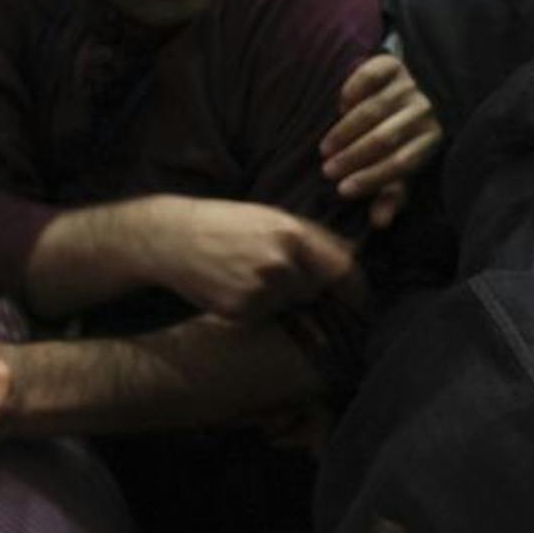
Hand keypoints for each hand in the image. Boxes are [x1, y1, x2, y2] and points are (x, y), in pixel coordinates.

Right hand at [144, 197, 360, 319]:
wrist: (172, 238)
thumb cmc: (228, 223)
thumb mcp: (273, 218)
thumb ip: (315, 238)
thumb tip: (355, 256)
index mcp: (293, 236)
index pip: (343, 271)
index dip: (356, 287)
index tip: (361, 296)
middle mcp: (280, 265)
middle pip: (316, 290)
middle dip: (308, 286)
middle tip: (278, 271)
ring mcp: (259, 290)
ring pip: (290, 303)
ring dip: (282, 295)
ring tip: (251, 273)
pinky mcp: (240, 311)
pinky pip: (266, 314)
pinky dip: (258, 305)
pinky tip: (236, 284)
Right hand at [321, 54, 440, 228]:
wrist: (401, 93)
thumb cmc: (398, 140)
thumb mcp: (397, 168)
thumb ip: (390, 194)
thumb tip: (379, 223)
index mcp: (432, 139)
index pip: (402, 163)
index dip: (371, 178)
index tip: (342, 191)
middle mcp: (425, 111)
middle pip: (386, 138)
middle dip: (354, 157)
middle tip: (327, 170)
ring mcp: (410, 86)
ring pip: (373, 111)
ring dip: (345, 131)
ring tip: (326, 148)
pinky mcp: (393, 65)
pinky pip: (368, 78)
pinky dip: (351, 92)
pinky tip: (338, 108)